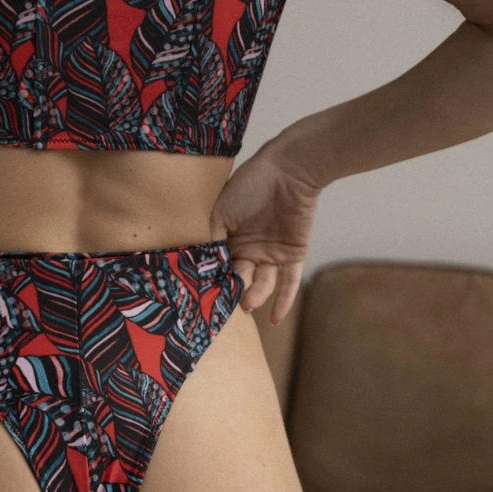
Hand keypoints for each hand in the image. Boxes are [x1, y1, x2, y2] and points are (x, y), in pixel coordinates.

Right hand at [209, 138, 323, 324]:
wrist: (288, 171)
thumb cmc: (250, 184)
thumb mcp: (220, 212)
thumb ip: (212, 241)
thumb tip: (199, 269)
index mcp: (228, 236)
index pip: (219, 265)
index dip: (213, 279)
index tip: (203, 296)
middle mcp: (248, 247)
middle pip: (239, 277)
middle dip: (233, 290)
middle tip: (226, 302)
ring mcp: (270, 252)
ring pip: (262, 283)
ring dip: (255, 296)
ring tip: (247, 304)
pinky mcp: (293, 254)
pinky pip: (289, 282)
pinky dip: (284, 301)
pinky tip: (276, 319)